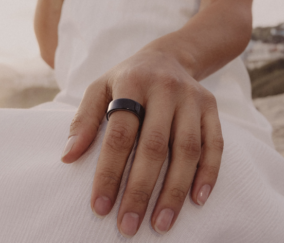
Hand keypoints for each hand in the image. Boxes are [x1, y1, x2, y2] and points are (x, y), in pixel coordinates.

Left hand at [61, 49, 222, 236]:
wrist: (169, 57)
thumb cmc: (129, 78)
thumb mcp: (99, 88)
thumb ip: (84, 119)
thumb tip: (68, 157)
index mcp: (132, 83)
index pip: (119, 134)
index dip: (108, 173)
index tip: (100, 207)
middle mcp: (166, 90)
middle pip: (155, 146)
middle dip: (140, 190)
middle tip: (129, 225)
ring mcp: (193, 99)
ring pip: (187, 149)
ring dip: (175, 190)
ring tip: (162, 223)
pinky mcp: (211, 108)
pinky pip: (215, 144)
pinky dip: (208, 173)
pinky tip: (197, 199)